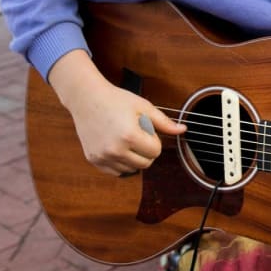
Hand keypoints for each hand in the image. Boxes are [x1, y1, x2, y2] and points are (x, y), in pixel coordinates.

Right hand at [49, 50, 186, 175]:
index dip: (154, 140)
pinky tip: (117, 147)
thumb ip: (164, 122)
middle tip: (137, 134)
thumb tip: (183, 130)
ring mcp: (102, 156)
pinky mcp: (94, 160)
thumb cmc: (116, 100)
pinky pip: (116, 171)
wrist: (86, 98)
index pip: (155, 151)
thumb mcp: (143, 107)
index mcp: (129, 136)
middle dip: (147, 151)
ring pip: (131, 169)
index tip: (146, 130)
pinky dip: (121, 163)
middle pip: (145, 164)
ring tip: (126, 139)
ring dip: (134, 157)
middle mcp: (115, 150)